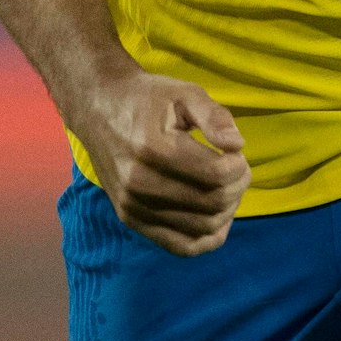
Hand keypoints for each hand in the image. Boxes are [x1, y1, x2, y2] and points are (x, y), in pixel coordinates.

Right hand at [68, 71, 249, 256]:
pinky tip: (217, 214)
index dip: (239, 166)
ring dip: (228, 210)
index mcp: (154, 149)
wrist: (100, 111)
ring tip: (227, 186)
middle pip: (212, 203)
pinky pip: (180, 246)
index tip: (237, 152)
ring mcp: (133, 207)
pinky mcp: (132, 220)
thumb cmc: (149, 99)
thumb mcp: (186, 93)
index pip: (216, 175)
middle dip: (238, 186)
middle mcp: (139, 184)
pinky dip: (207, 236)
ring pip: (202, 228)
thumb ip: (214, 116)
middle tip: (237, 168)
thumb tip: (237, 145)